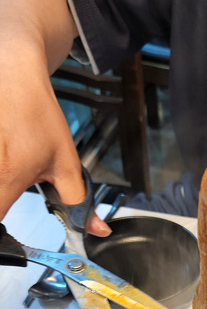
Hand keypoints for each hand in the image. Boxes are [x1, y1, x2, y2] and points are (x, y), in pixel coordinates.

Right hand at [0, 0, 110, 235]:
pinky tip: (5, 156)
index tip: (7, 238)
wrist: (11, 68)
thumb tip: (96, 231)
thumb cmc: (34, 112)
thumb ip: (78, 202)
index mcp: (6, 179)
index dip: (2, 240)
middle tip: (9, 195)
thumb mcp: (65, 161)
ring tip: (9, 164)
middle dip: (1, 206)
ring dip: (0, 188)